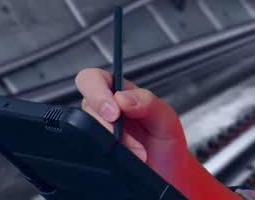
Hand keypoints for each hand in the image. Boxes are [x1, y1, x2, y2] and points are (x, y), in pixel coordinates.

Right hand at [74, 68, 194, 185]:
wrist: (169, 176)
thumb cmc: (167, 144)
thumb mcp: (166, 119)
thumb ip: (149, 102)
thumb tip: (123, 97)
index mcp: (121, 94)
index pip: (94, 79)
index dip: (97, 92)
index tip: (114, 112)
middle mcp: (105, 111)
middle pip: (86, 107)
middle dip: (107, 125)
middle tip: (124, 138)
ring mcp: (97, 134)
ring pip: (85, 131)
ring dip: (111, 144)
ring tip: (136, 152)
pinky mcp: (93, 153)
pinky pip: (85, 151)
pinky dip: (103, 157)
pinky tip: (122, 159)